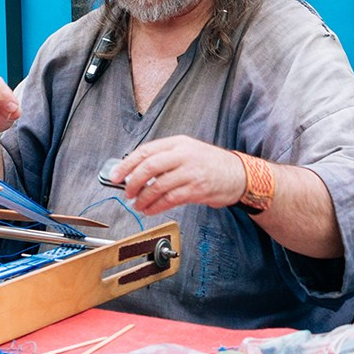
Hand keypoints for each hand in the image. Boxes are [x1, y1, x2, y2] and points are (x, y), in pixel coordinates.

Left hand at [116, 135, 247, 214]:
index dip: (126, 164)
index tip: (115, 176)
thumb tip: (136, 173)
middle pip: (149, 167)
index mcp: (178, 143)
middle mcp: (184, 155)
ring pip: (158, 186)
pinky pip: (170, 199)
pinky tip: (150, 210)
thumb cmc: (211, 164)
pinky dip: (156, 206)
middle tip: (126, 192)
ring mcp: (191, 172)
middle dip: (132, 182)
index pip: (145, 151)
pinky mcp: (197, 189)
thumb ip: (165, 159)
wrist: (239, 174)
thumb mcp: (188, 151)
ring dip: (143, 198)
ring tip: (138, 204)